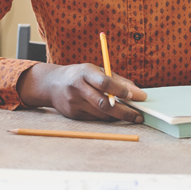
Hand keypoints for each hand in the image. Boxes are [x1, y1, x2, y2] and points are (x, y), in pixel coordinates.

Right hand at [17, 63, 147, 121]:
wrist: (51, 84)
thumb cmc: (79, 75)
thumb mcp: (96, 71)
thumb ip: (117, 80)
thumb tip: (137, 92)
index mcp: (84, 72)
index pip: (104, 82)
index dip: (120, 90)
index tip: (136, 96)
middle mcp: (77, 87)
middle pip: (104, 103)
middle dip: (124, 111)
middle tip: (139, 115)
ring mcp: (73, 102)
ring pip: (101, 113)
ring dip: (117, 115)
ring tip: (129, 114)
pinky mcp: (72, 114)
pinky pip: (94, 118)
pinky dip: (105, 117)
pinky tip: (110, 113)